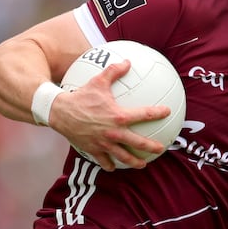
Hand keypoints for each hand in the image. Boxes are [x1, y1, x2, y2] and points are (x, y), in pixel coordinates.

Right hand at [49, 60, 171, 170]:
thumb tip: (127, 61)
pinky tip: (113, 167)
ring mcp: (103, 143)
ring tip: (142, 164)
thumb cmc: (80, 96)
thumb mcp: (98, 81)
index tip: (167, 112)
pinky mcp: (93, 149)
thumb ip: (114, 72)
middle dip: (151, 147)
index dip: (158, 113)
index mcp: (119, 116)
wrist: (59, 112)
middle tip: (161, 148)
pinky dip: (109, 165)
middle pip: (138, 143)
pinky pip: (103, 161)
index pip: (145, 114)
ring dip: (134, 162)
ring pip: (123, 157)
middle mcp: (113, 132)